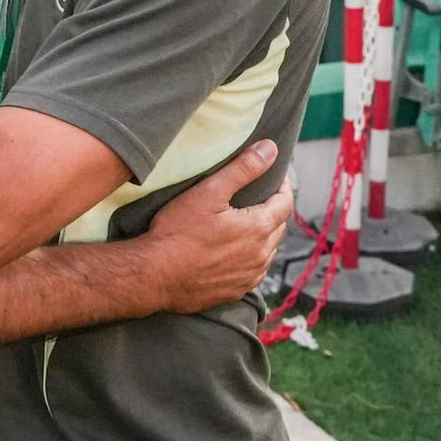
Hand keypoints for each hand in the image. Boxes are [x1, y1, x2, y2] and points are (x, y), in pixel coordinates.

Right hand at [128, 140, 292, 315]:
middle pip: (279, 226)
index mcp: (259, 228)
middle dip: (273, 209)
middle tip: (258, 196)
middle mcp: (261, 255)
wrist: (154, 275)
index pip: (286, 203)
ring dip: (263, 235)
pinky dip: (250, 257)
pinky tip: (234, 251)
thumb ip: (242, 169)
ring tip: (245, 222)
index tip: (275, 177)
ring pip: (267, 250)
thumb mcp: (209, 192)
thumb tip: (270, 149)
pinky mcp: (235, 291)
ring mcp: (249, 276)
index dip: (283, 187)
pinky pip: (253, 271)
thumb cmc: (178, 232)